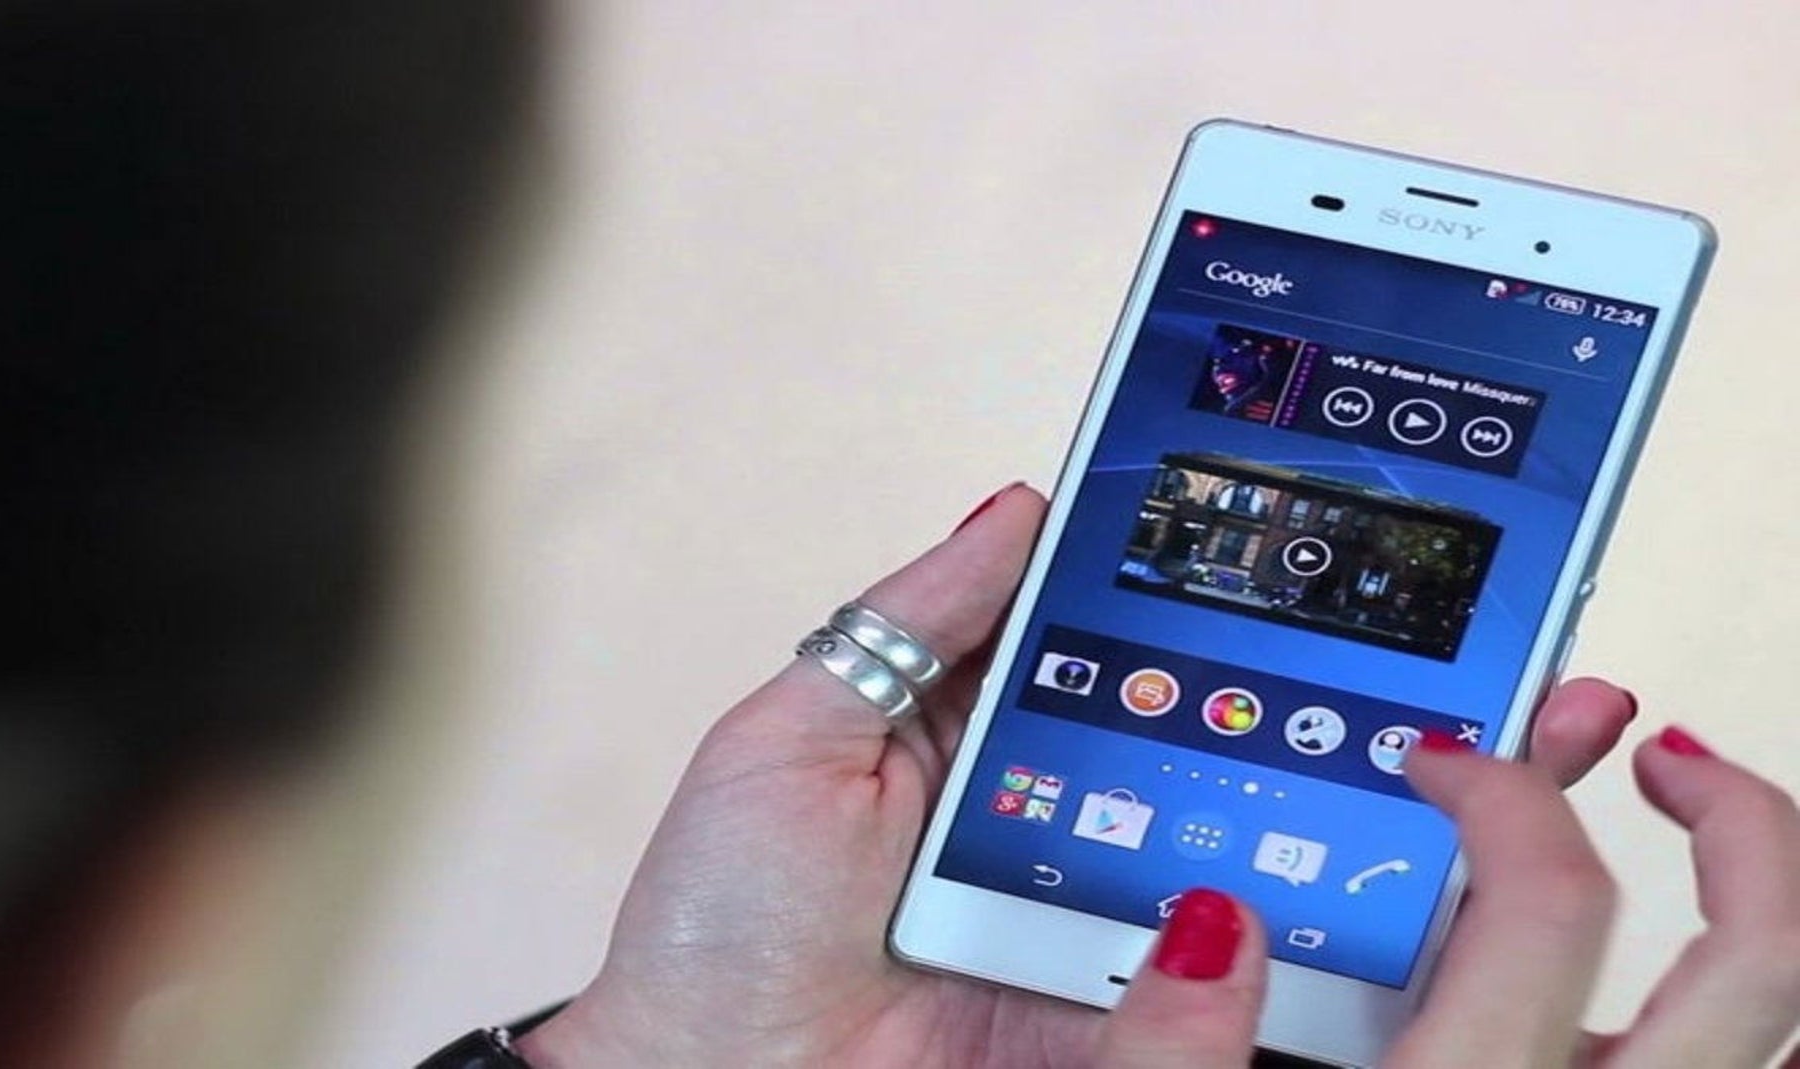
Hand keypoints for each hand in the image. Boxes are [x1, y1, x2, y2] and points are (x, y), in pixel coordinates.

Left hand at [522, 484, 1635, 1068]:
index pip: (1153, 653)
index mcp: (1010, 742)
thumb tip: (1024, 501)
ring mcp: (1120, 935)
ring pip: (1283, 865)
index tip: (1356, 544)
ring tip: (1524, 734)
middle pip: (1247, 752)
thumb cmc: (717, 921)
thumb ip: (919, 621)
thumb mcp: (797, 737)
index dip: (1252, 601)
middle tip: (1498, 644)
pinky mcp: (1139, 1033)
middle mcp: (1084, 830)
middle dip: (1380, 701)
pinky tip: (1446, 877)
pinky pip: (1256, 987)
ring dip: (1405, 809)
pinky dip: (1351, 942)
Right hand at [1094, 728, 1799, 1067]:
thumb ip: (1175, 1059)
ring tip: (1720, 854)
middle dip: (1740, 823)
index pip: (1549, 899)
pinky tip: (1677, 1005)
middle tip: (1673, 764)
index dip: (1505, 790)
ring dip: (1769, 917)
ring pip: (1780, 1038)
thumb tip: (1210, 927)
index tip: (1442, 768)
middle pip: (1758, 956)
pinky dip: (1737, 1031)